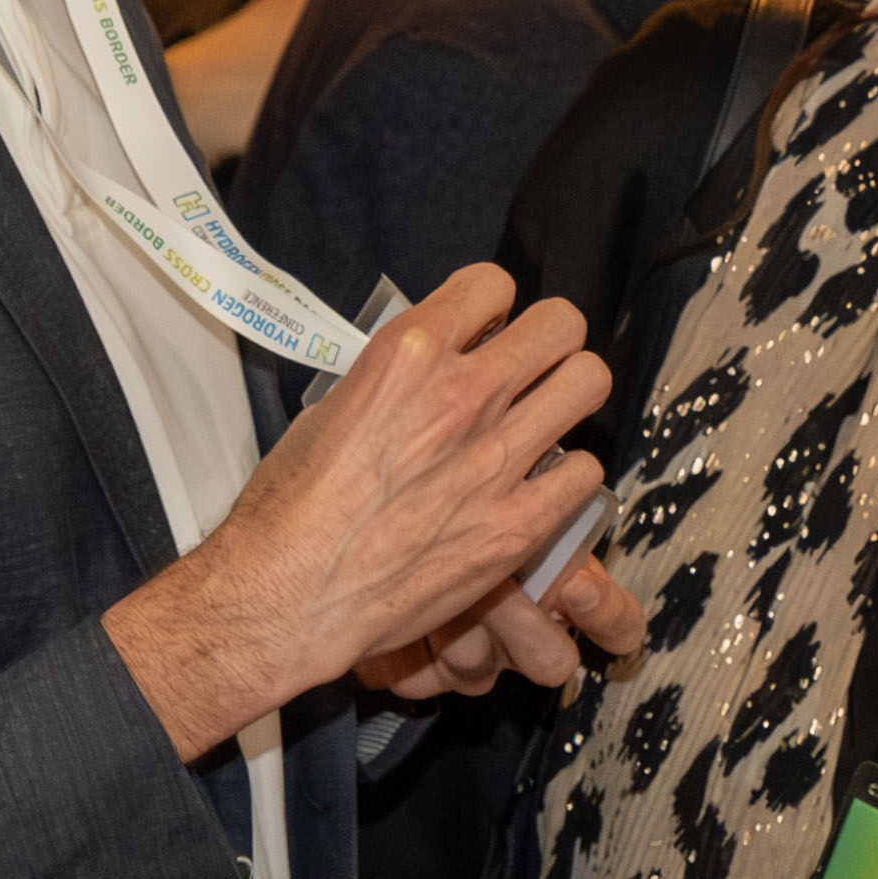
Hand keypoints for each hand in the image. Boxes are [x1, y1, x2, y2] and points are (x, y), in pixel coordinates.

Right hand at [114, 265, 612, 756]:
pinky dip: (567, 475)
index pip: (492, 284)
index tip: (486, 329)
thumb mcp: (332, 406)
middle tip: (532, 366)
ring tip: (546, 417)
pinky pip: (585, 472)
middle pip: (561, 324)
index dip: (492, 305)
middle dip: (548, 339)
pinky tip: (539, 485)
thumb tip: (430, 366)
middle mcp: (462, 396)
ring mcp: (497, 460)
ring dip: (569, 395)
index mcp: (408, 356)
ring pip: (588, 383)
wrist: (289, 594)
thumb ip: (396, 376)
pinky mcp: (517, 525)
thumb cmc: (292, 506)